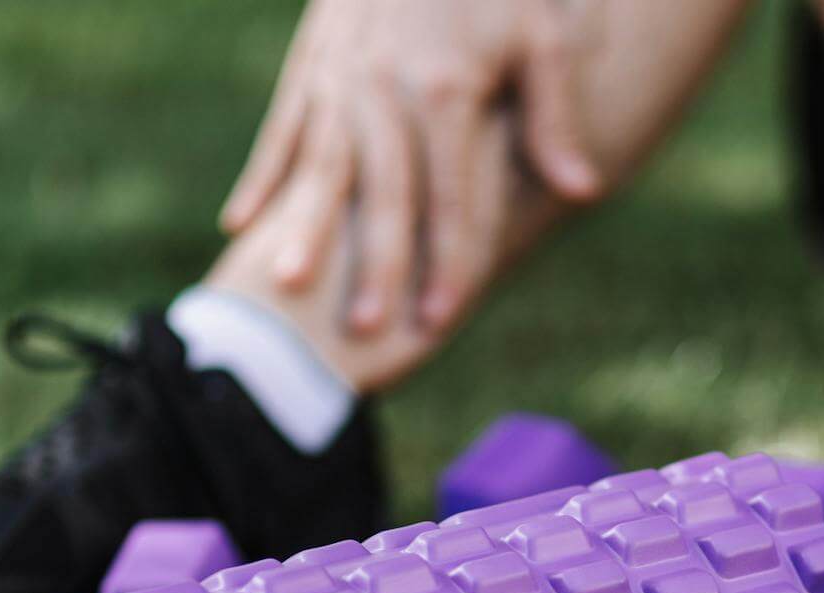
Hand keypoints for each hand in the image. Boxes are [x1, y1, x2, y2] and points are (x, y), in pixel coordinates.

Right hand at [220, 0, 602, 332]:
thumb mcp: (544, 34)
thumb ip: (555, 116)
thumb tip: (584, 189)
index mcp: (446, 89)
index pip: (450, 195)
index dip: (447, 259)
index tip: (440, 317)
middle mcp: (386, 89)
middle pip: (384, 193)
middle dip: (376, 263)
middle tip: (366, 328)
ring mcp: (341, 77)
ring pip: (320, 166)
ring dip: (306, 227)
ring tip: (288, 283)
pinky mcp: (312, 64)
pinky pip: (282, 130)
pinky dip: (260, 177)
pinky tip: (239, 227)